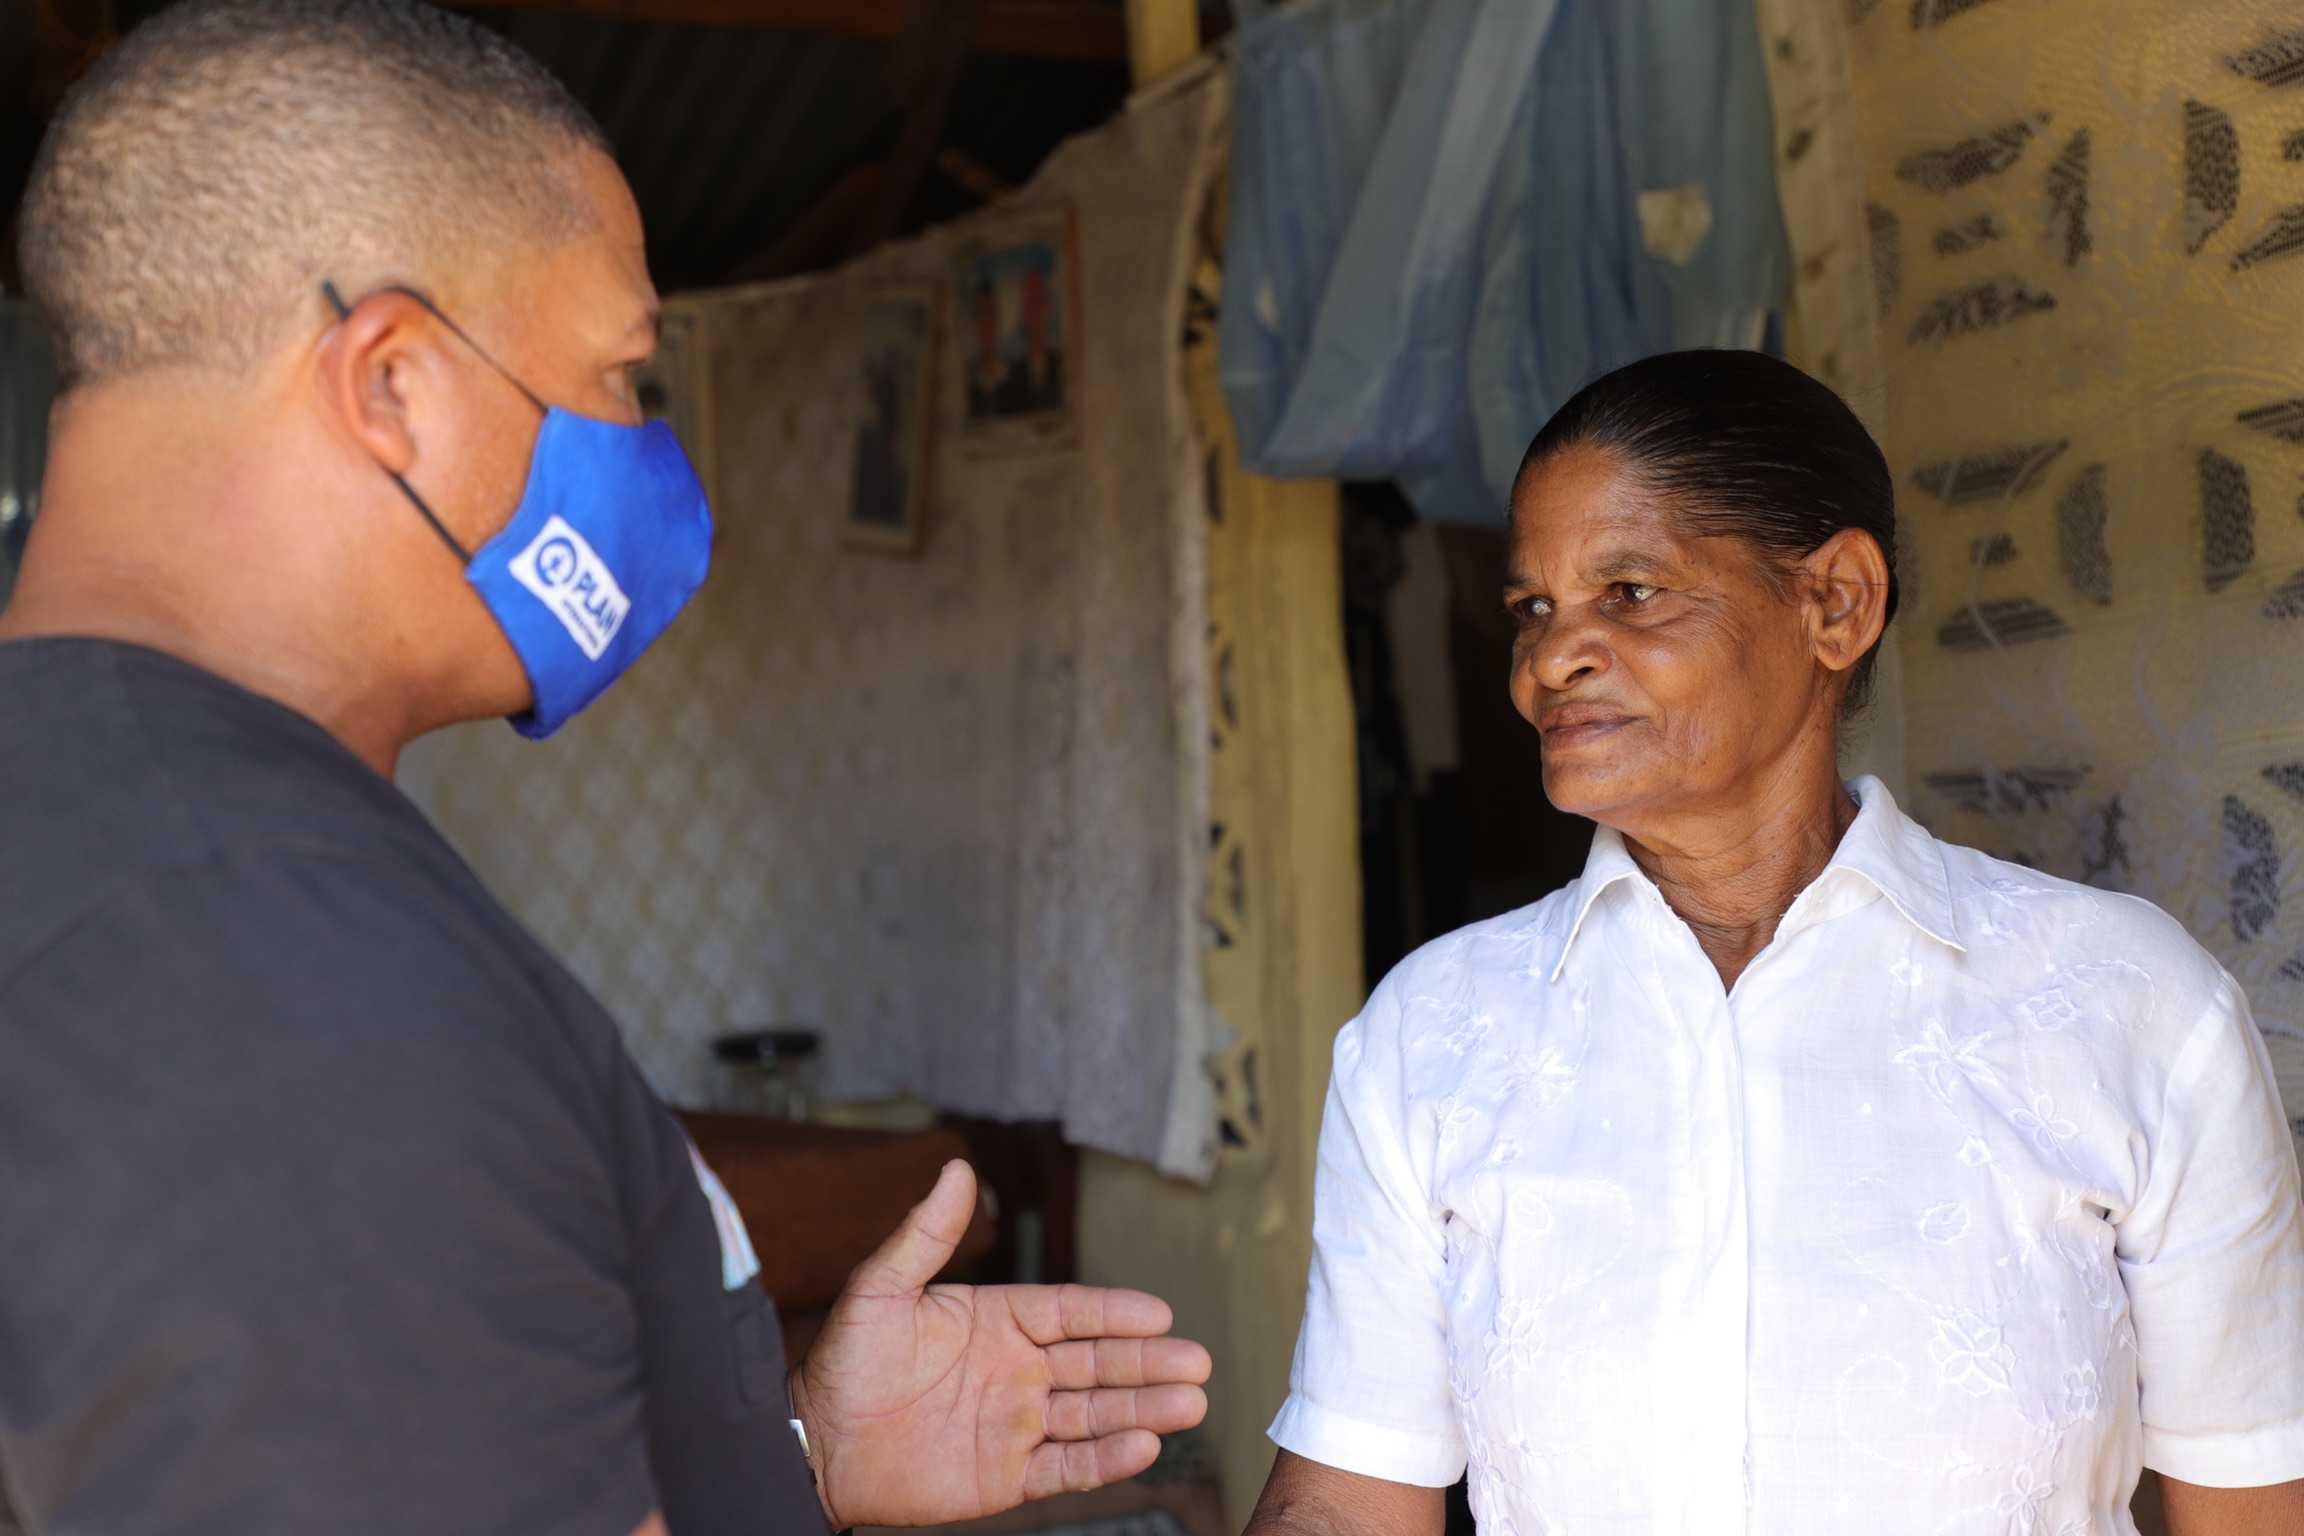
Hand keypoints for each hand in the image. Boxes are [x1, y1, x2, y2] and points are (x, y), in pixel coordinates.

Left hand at [787, 1160, 1211, 1529]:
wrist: (815, 1446)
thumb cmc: (844, 1362)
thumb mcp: (881, 1288)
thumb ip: (927, 1234)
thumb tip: (958, 1168)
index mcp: (997, 1321)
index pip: (1070, 1312)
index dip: (1115, 1313)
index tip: (1160, 1313)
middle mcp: (1016, 1370)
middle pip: (1097, 1363)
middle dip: (1148, 1363)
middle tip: (1198, 1362)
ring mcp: (1016, 1423)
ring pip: (1094, 1414)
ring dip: (1143, 1408)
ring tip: (1191, 1404)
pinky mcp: (1007, 1475)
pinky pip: (1067, 1466)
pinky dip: (1107, 1460)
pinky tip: (1143, 1446)